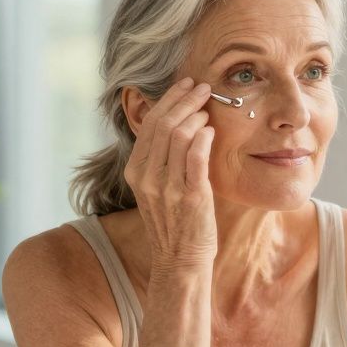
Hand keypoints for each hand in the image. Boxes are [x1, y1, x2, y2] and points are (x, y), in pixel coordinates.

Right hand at [123, 78, 217, 272]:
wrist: (180, 260)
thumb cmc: (174, 222)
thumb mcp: (156, 187)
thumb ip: (160, 159)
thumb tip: (177, 123)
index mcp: (136, 171)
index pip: (150, 124)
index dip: (168, 100)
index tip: (185, 86)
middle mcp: (147, 177)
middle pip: (164, 124)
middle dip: (185, 100)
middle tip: (202, 88)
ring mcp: (168, 187)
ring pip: (179, 135)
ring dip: (196, 116)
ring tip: (207, 110)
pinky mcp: (191, 196)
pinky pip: (196, 157)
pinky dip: (204, 137)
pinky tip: (211, 131)